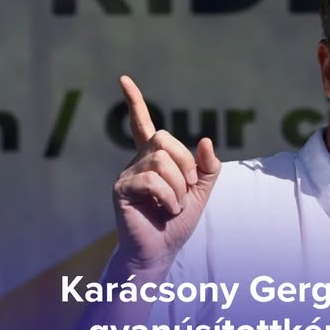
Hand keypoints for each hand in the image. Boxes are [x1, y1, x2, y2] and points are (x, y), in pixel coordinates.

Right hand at [112, 75, 220, 270]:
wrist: (162, 250)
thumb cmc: (178, 221)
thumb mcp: (201, 191)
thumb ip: (207, 167)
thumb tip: (206, 140)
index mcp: (154, 159)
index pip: (142, 124)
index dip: (135, 102)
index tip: (124, 79)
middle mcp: (138, 162)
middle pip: (163, 138)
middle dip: (184, 164)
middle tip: (186, 188)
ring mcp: (127, 174)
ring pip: (161, 160)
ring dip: (178, 187)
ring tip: (173, 205)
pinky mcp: (122, 189)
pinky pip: (152, 179)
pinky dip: (168, 196)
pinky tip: (165, 209)